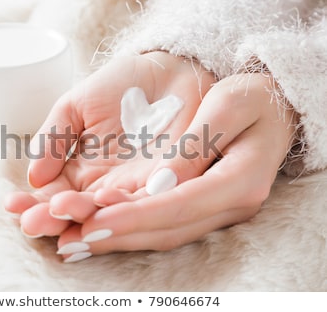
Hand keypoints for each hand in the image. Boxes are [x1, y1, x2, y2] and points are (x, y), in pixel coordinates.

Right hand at [4, 51, 214, 238]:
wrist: (169, 70)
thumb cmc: (120, 86)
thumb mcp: (76, 106)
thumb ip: (54, 138)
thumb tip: (33, 177)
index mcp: (79, 169)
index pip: (52, 194)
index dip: (32, 202)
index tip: (11, 205)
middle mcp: (104, 184)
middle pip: (76, 211)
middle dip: (53, 217)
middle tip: (33, 222)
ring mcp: (134, 186)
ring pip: (108, 211)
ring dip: (85, 215)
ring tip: (62, 211)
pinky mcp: (166, 182)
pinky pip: (146, 199)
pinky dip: (127, 204)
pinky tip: (104, 202)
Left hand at [56, 73, 295, 261]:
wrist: (272, 108)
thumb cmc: (253, 99)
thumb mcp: (231, 105)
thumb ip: (199, 141)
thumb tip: (164, 182)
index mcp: (237, 181)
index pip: (178, 207)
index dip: (135, 216)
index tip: (93, 221)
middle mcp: (224, 207)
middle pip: (163, 231)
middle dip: (113, 235)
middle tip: (66, 239)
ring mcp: (211, 211)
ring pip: (158, 235)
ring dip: (114, 238)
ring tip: (68, 238)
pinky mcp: (197, 207)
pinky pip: (159, 224)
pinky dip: (126, 227)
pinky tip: (92, 225)